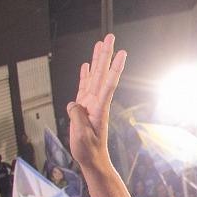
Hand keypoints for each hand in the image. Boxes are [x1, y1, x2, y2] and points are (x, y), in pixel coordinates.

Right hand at [67, 34, 127, 169]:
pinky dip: (85, 75)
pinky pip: (83, 87)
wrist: (92, 159)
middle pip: (102, 73)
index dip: (115, 67)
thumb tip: (74, 103)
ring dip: (97, 59)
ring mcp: (90, 103)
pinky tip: (86, 65)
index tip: (122, 52)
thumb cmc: (89, 150)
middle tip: (111, 37)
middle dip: (106, 54)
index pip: (109, 83)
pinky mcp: (83, 107)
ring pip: (94, 76)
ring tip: (100, 44)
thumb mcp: (82, 136)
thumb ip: (78, 117)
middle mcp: (96, 102)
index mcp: (99, 108)